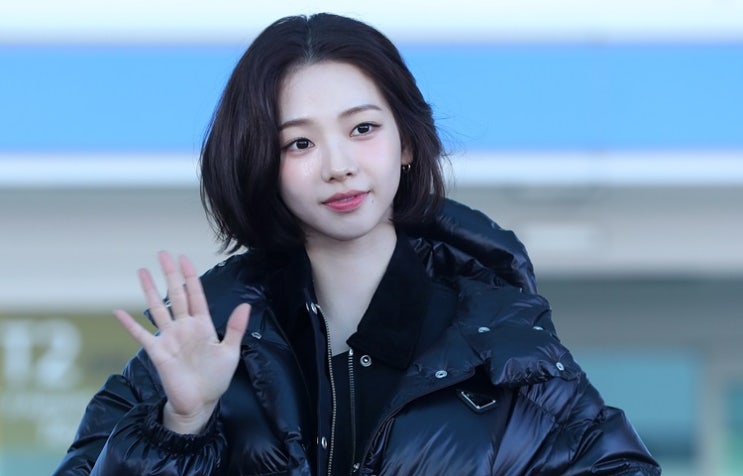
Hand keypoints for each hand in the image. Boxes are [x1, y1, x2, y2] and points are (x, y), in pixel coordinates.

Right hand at [114, 251, 249, 433]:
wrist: (200, 403)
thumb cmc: (216, 378)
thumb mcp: (230, 352)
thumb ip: (235, 328)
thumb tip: (245, 304)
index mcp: (203, 325)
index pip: (195, 294)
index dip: (190, 276)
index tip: (184, 258)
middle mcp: (184, 327)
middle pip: (175, 295)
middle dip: (170, 274)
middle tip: (163, 253)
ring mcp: (169, 338)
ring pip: (157, 308)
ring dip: (150, 290)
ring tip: (142, 271)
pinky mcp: (157, 352)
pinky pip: (141, 335)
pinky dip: (129, 324)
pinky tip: (118, 312)